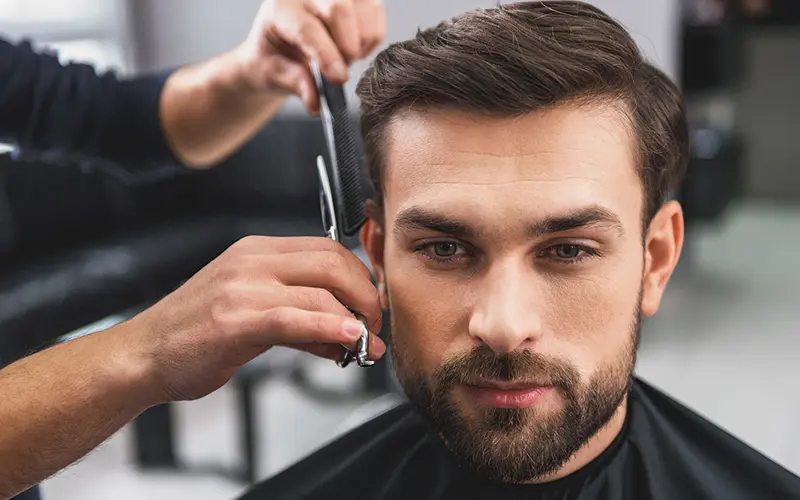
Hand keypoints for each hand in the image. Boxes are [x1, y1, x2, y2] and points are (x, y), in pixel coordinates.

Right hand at [126, 236, 384, 402]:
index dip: (361, 275)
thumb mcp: (252, 317)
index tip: (373, 303)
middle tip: (375, 324)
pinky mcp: (236, 319)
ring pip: (321, 289)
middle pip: (333, 261)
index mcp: (257, 252)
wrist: (142, 355)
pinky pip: (296, 318)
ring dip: (355, 319)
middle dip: (366, 294)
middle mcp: (252, 260)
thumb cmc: (195, 335)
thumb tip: (346, 336)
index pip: (327, 248)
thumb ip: (302, 321)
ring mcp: (243, 286)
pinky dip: (329, 328)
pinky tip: (347, 340)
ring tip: (366, 345)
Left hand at [234, 0, 385, 113]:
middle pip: (339, 8)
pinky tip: (355, 48)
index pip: (308, 28)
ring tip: (346, 58)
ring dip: (362, 41)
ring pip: (364, 6)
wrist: (280, 45)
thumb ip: (296, 85)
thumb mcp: (275, 75)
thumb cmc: (275, 58)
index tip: (339, 78)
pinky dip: (372, 36)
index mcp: (281, 9)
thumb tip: (316, 102)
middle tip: (342, 71)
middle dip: (348, 46)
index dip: (327, 55)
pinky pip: (374, 10)